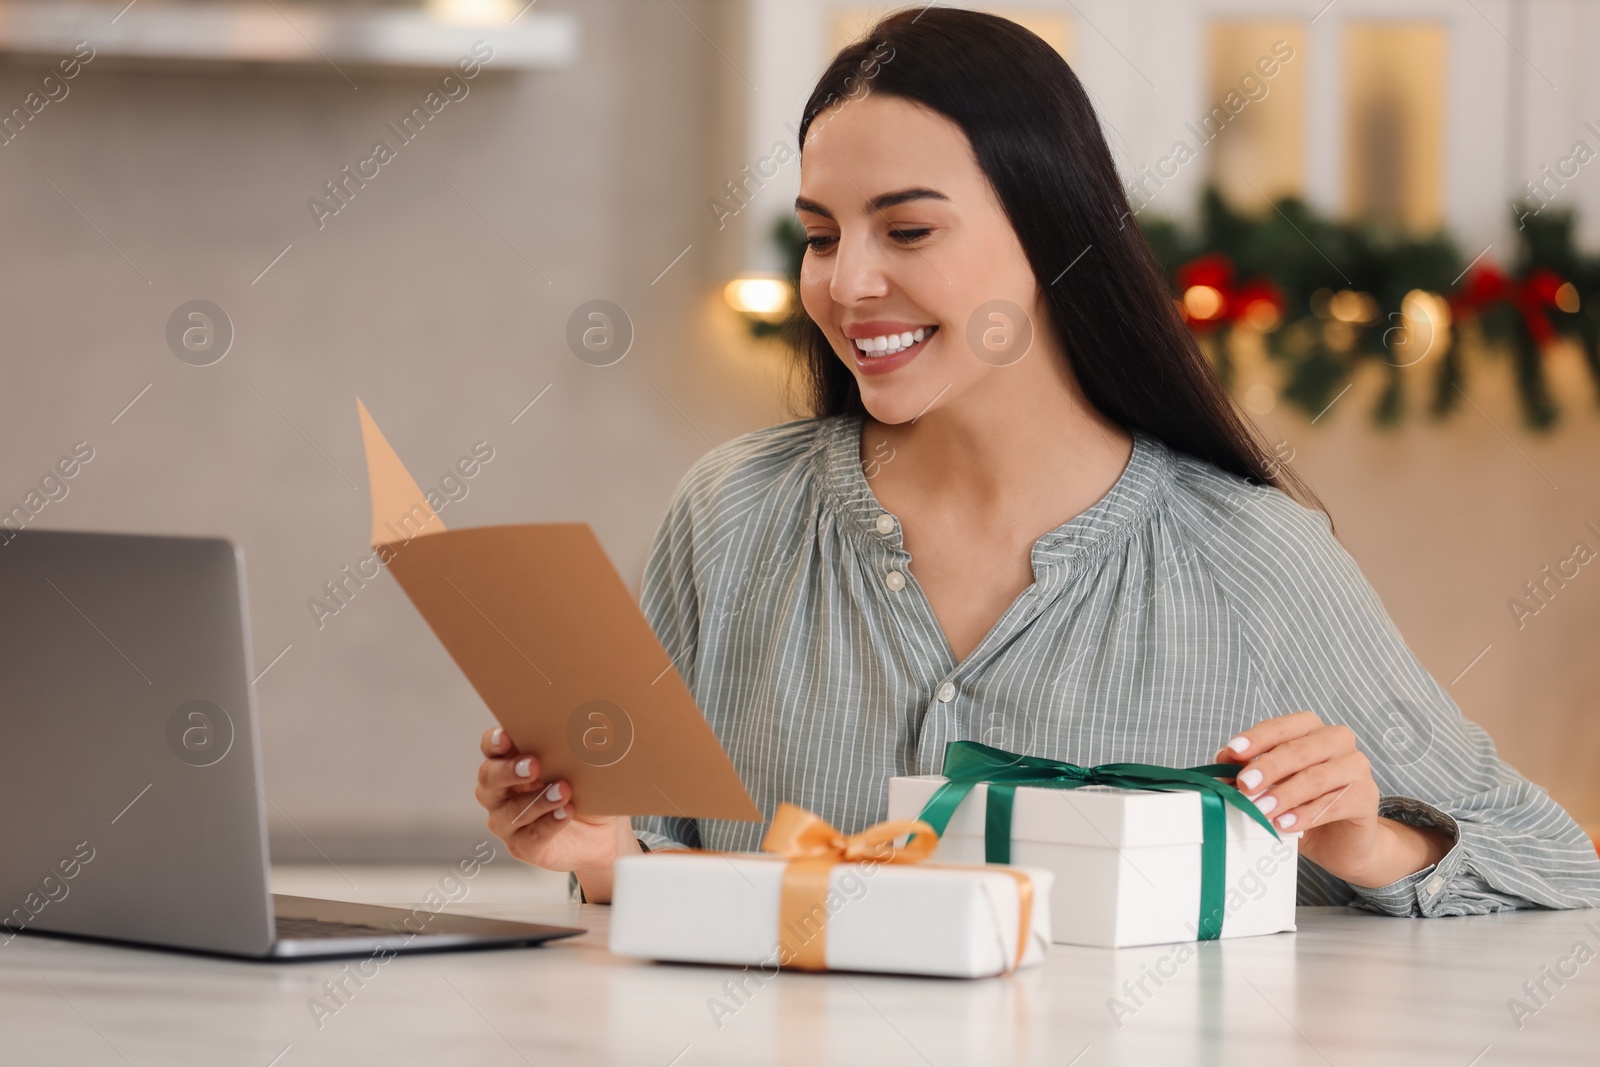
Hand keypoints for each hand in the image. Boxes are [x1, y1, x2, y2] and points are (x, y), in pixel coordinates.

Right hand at [474, 726, 638, 900]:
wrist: (601, 832)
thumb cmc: (584, 789)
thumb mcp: (582, 765)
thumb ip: (573, 749)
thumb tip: (584, 731)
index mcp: (509, 763)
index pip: (492, 748)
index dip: (495, 741)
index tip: (507, 736)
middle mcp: (500, 793)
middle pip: (489, 778)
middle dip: (509, 770)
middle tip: (534, 764)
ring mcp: (508, 822)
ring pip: (510, 811)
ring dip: (537, 800)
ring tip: (563, 790)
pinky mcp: (523, 846)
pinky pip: (532, 836)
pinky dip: (550, 823)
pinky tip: (566, 812)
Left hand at [1214, 711, 1451, 888]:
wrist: (1340, 842)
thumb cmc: (1300, 805)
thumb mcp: (1270, 788)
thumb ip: (1248, 772)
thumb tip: (1220, 764)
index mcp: (1311, 729)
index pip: (1282, 726)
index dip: (1257, 738)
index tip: (1233, 751)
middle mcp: (1337, 741)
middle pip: (1300, 749)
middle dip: (1268, 767)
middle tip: (1244, 785)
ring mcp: (1356, 767)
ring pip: (1317, 776)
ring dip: (1285, 794)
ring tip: (1261, 810)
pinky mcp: (1367, 797)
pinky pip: (1335, 803)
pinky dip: (1307, 814)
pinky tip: (1286, 824)